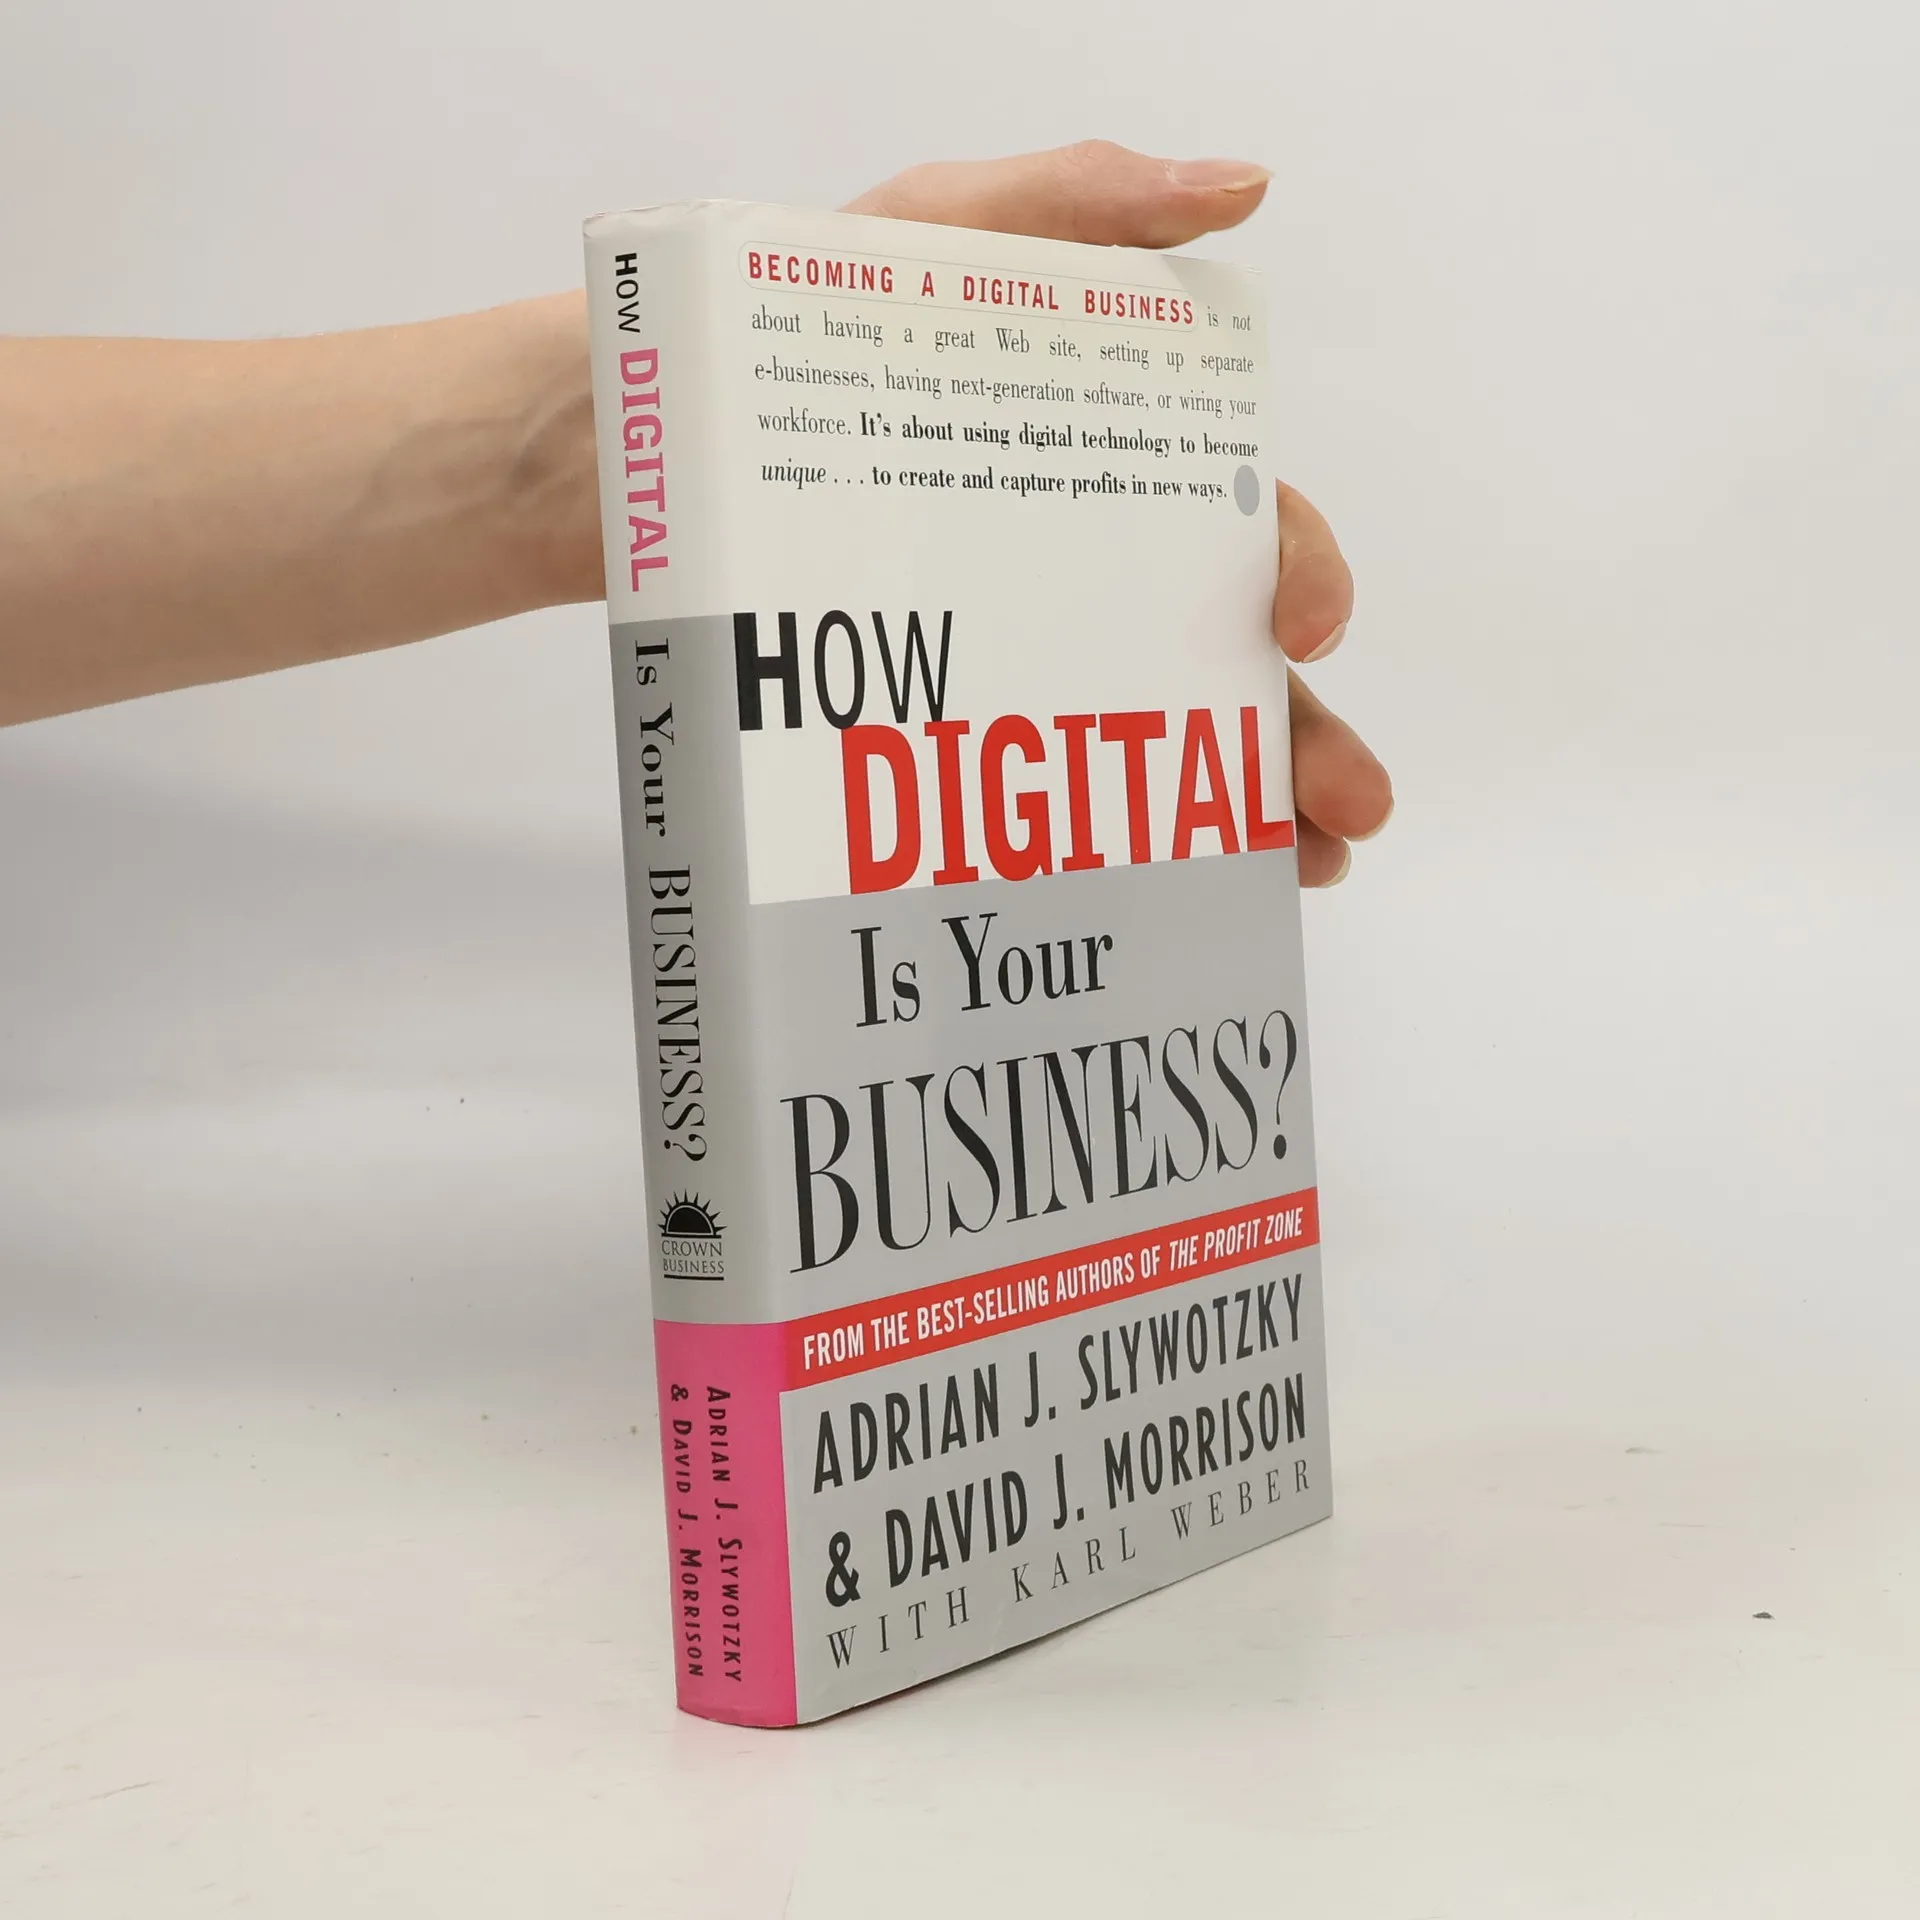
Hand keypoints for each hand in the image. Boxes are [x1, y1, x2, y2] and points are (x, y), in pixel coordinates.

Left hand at [847, 141, 1392, 883]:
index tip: (1303, 630)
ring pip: (1157, 736)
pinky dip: (1107, 838)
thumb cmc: (786, 335)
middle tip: (1348, 811)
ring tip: (1300, 870)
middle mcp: (1080, 569)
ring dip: (1243, 808)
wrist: (625, 456)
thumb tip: (1239, 189)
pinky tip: (1152, 887)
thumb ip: (1075, 203)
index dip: (1300, 572)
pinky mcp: (941, 717)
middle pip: (1222, 659)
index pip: (1244, 526)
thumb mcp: (933, 238)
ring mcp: (1013, 651)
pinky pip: (1039, 788)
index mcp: (1109, 468)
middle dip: (1302, 733)